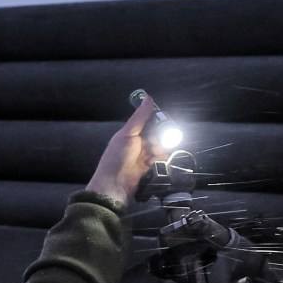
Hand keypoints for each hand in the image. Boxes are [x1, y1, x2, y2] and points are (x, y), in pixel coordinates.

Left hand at [86, 92, 171, 207]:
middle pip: (155, 134)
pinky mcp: (148, 167)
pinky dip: (163, 157)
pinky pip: (159, 158)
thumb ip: (139, 117)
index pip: (147, 122)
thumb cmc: (118, 157)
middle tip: (164, 137)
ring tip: (159, 150)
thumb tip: (149, 97)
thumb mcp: (128, 134)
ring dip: (162, 146)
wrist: (115, 184)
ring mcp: (142, 155)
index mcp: (130, 133)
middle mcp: (136, 143)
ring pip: (159, 146)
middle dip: (161, 135)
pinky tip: (164, 157)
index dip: (157, 119)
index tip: (167, 119)